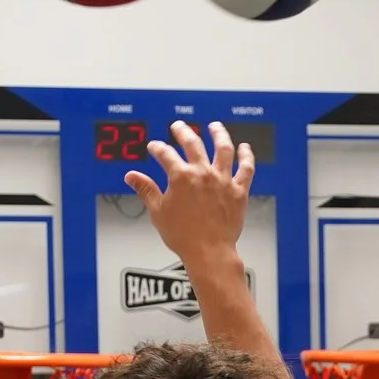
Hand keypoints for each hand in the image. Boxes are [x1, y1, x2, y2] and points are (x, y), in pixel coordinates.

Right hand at [124, 120, 253, 271]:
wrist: (209, 253)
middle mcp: (203, 173)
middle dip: (183, 132)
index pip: (165, 154)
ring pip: (223, 148)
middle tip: (179, 127)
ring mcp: (222, 180)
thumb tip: (132, 176)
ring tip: (215, 126)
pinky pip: (246, 168)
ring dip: (218, 134)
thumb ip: (146, 190)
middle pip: (193, 143)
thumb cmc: (184, 237)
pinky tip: (245, 148)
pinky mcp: (238, 191)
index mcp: (181, 177)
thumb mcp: (158, 212)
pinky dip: (247, 156)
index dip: (158, 148)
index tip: (155, 147)